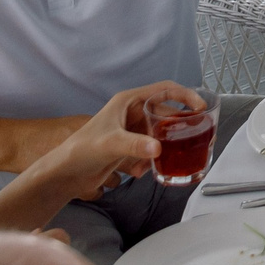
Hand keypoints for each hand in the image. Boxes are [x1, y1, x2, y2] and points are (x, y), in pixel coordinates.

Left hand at [21, 83, 191, 199]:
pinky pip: (150, 148)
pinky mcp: (129, 147)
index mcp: (129, 101)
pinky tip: (142, 171)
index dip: (185, 95)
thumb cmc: (81, 151)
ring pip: (159, 133)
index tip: (200, 108)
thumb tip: (158, 149)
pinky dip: (151, 159)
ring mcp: (131, 130)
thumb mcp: (109, 144)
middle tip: (195, 137)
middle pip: (166, 113)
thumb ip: (134, 145)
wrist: (64, 174)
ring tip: (171, 158)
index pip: (165, 90)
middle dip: (178, 126)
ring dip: (164, 146)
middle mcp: (132, 112)